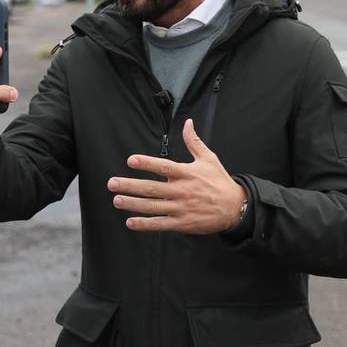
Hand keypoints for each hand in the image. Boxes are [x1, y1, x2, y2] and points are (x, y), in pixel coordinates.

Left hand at [107, 118, 246, 234]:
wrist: (235, 208)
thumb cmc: (220, 181)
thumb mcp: (209, 159)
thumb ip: (194, 142)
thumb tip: (188, 123)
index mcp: (186, 173)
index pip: (163, 167)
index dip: (147, 163)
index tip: (130, 160)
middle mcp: (181, 190)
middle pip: (152, 188)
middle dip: (130, 186)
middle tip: (112, 183)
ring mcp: (180, 208)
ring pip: (152, 206)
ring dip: (133, 203)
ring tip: (117, 200)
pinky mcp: (182, 223)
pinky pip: (160, 224)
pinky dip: (145, 224)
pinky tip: (130, 222)